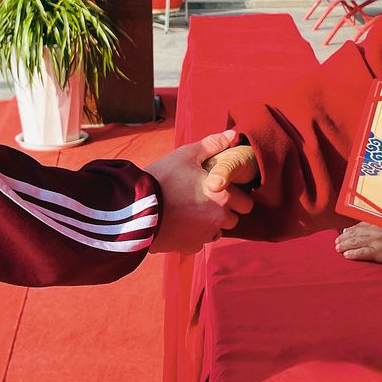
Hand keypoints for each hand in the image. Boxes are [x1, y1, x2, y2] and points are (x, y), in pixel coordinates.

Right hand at [146, 130, 252, 253]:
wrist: (135, 208)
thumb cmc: (162, 177)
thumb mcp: (186, 155)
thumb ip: (212, 145)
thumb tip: (232, 135)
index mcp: (223, 196)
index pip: (246, 203)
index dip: (236, 194)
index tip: (222, 189)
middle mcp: (218, 219)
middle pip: (234, 219)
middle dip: (226, 210)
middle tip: (207, 199)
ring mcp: (204, 235)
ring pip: (217, 231)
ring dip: (211, 223)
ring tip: (192, 210)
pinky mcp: (189, 247)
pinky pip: (199, 241)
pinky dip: (194, 234)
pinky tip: (181, 222)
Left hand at [335, 222, 381, 265]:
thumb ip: (380, 226)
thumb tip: (370, 228)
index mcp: (378, 224)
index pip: (359, 226)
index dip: (350, 230)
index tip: (343, 233)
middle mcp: (375, 231)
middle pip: (355, 234)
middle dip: (344, 238)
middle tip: (336, 242)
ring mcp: (376, 242)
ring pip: (356, 242)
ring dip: (345, 245)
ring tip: (338, 249)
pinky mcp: (379, 252)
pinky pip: (363, 253)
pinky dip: (354, 254)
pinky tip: (347, 255)